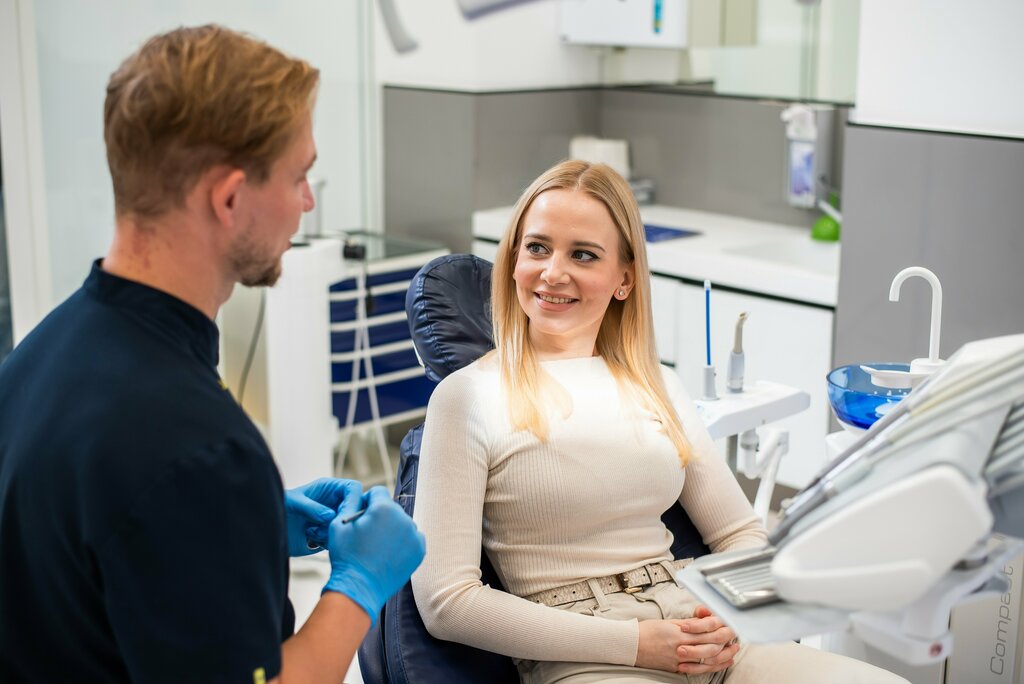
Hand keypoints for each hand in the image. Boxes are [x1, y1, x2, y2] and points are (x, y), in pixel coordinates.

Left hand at [284, 478, 361, 556]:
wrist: (269, 529)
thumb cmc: (278, 507)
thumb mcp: (292, 502)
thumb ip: (311, 507)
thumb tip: (330, 515)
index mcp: (329, 488)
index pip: (353, 489)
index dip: (355, 500)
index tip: (346, 515)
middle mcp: (334, 503)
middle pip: (354, 509)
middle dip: (343, 519)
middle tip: (330, 527)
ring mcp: (333, 519)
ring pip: (347, 526)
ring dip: (332, 531)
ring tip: (312, 531)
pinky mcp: (329, 534)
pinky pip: (338, 539)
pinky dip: (327, 541)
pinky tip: (311, 537)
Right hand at [323, 486, 425, 625]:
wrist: (359, 588)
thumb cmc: (346, 556)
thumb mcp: (339, 524)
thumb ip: (351, 502)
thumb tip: (359, 492)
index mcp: (384, 508)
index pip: (378, 492)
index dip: (366, 501)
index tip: (360, 516)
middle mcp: (403, 518)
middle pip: (390, 508)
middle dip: (379, 516)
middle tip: (367, 534)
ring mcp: (414, 535)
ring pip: (401, 523)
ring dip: (391, 529)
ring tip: (377, 547)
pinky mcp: (419, 550)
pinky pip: (411, 538)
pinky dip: (402, 542)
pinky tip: (388, 552)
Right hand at [635, 606, 738, 673]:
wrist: (631, 645)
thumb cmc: (647, 631)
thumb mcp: (668, 622)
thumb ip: (688, 623)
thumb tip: (703, 620)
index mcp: (679, 632)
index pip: (706, 630)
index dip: (720, 627)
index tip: (728, 623)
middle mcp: (681, 647)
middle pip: (710, 644)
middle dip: (726, 640)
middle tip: (735, 635)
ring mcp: (680, 660)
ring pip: (708, 659)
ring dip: (724, 655)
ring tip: (734, 650)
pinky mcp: (677, 668)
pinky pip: (699, 669)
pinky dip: (712, 667)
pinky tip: (721, 663)